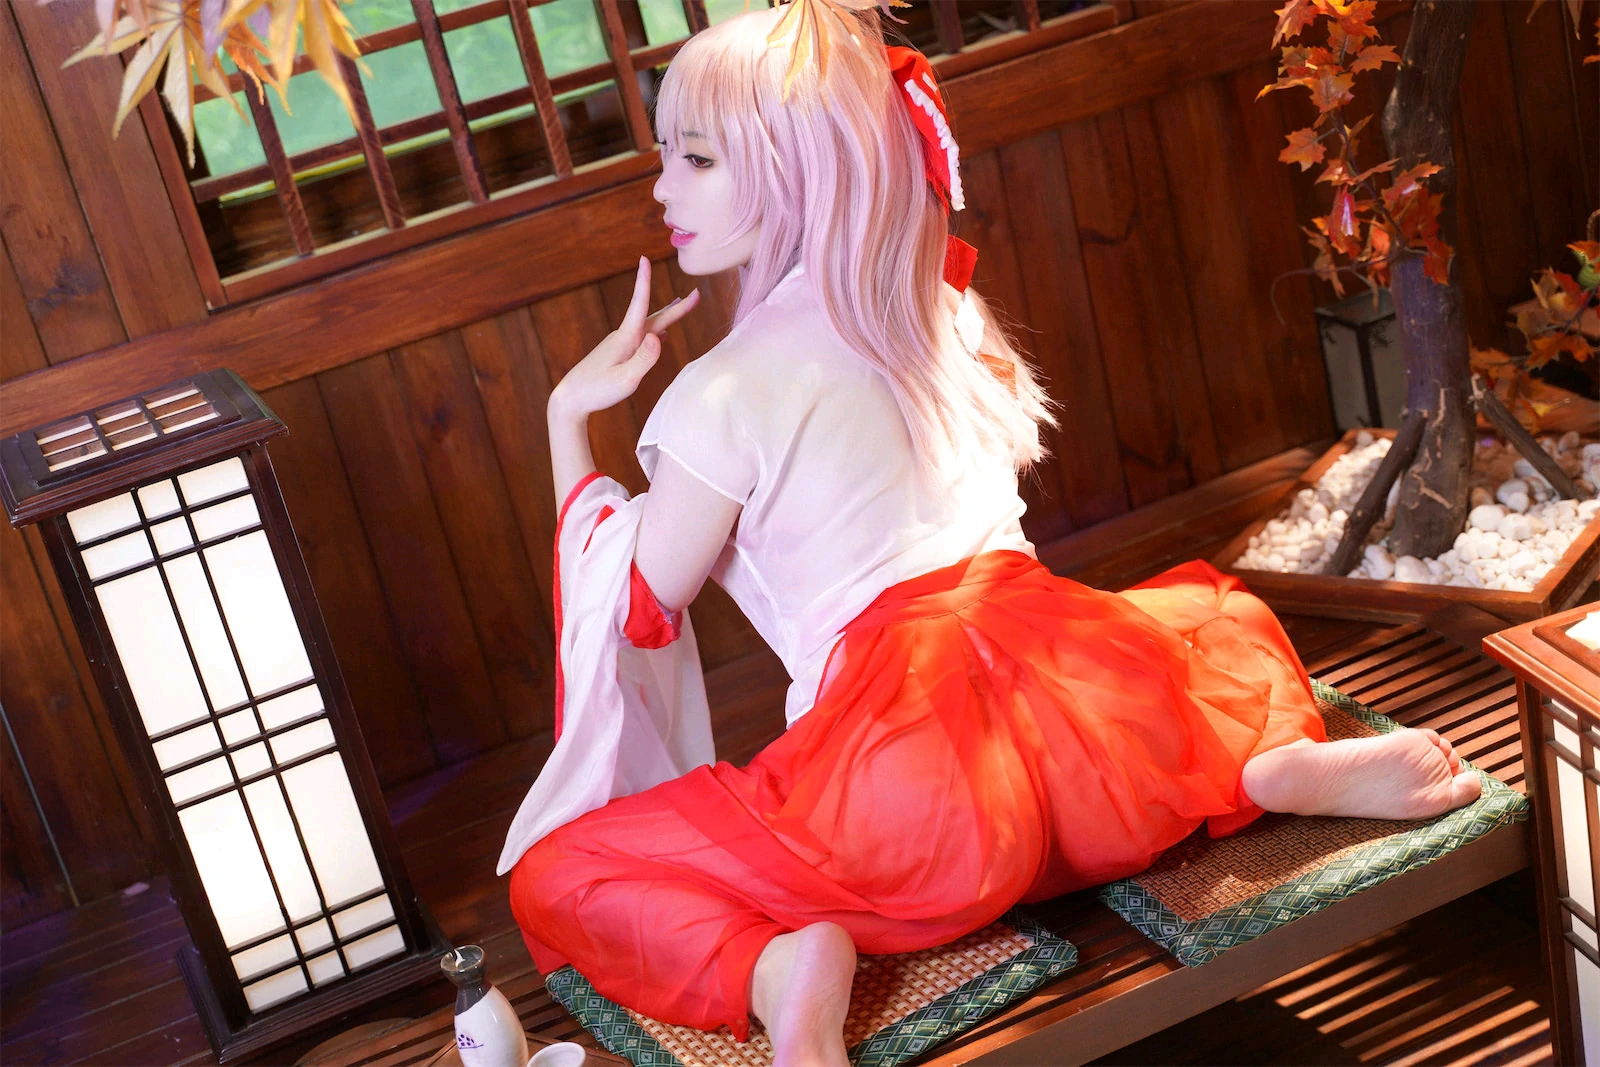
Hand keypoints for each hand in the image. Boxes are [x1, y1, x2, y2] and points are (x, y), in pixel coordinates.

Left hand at [549, 257, 699, 418]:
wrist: (570, 400)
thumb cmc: (597, 391)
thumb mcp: (625, 380)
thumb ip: (644, 360)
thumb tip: (659, 336)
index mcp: (626, 338)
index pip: (638, 304)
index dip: (643, 281)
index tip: (645, 259)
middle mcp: (623, 337)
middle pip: (654, 317)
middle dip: (676, 308)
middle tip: (696, 295)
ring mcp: (620, 345)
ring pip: (649, 326)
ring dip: (667, 317)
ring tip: (681, 306)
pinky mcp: (618, 355)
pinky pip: (642, 339)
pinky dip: (656, 333)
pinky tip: (660, 337)